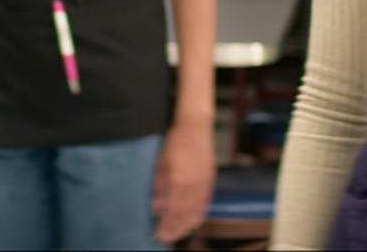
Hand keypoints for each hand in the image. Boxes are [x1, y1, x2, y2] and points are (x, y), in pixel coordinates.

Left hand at [152, 118, 214, 244]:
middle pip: (184, 216)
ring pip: (196, 213)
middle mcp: (193, 187)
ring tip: (177, 234)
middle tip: (165, 239)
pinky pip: (205, 205)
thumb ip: (159, 187)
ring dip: (186, 227)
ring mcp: (204, 185)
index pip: (172, 212)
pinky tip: (192, 222)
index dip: (165, 226)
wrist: (195, 127)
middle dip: (174, 230)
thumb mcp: (160, 164)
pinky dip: (198, 217)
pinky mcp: (210, 182)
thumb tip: (156, 208)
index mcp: (179, 181)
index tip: (157, 235)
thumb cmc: (174, 143)